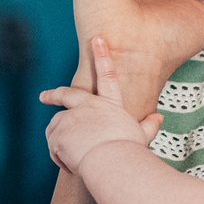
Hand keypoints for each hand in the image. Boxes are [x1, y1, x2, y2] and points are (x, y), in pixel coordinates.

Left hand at [40, 38, 162, 174]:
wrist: (112, 161)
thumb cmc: (129, 150)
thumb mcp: (141, 135)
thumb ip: (148, 125)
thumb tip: (159, 117)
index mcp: (109, 105)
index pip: (107, 75)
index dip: (102, 55)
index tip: (97, 39)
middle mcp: (87, 106)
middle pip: (67, 94)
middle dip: (54, 94)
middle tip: (44, 96)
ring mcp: (70, 118)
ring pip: (58, 128)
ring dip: (62, 142)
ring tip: (75, 157)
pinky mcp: (58, 131)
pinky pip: (53, 146)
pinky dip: (59, 156)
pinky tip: (72, 163)